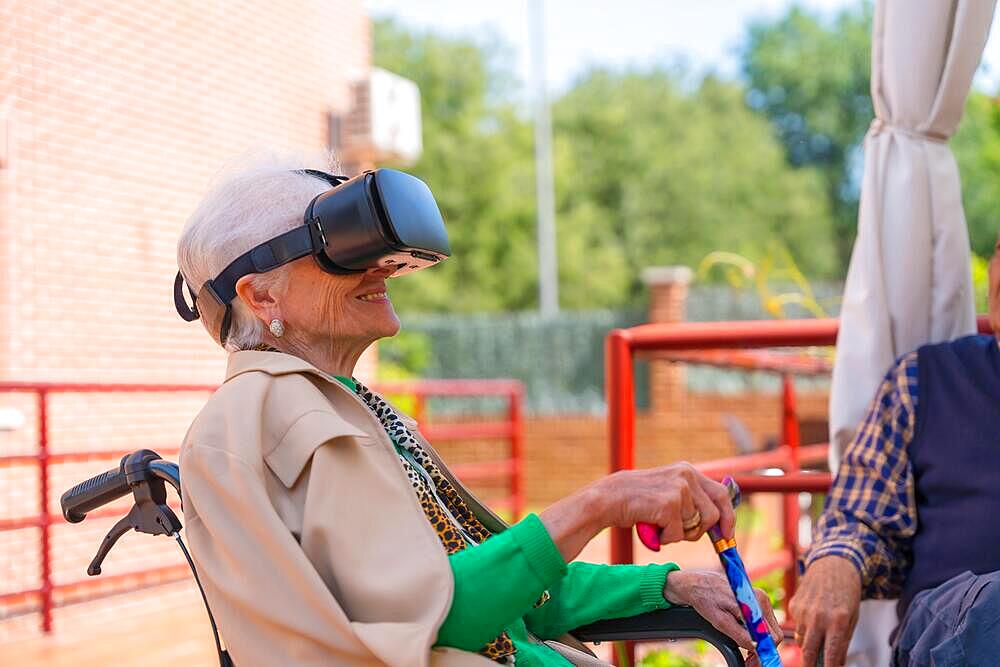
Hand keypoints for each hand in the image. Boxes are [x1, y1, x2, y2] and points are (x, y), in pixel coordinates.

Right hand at [539, 462, 734, 561]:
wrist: (607, 499)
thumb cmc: (637, 501)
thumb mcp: (667, 490)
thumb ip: (690, 498)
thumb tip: (718, 520)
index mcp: (687, 470)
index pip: (721, 494)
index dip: (728, 517)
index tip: (727, 535)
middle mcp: (686, 475)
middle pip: (713, 514)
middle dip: (703, 531)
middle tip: (687, 536)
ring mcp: (679, 489)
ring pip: (697, 527)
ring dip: (679, 534)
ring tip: (660, 526)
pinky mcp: (669, 504)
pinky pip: (678, 534)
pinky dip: (665, 538)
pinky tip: (651, 528)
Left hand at [664, 569, 781, 666]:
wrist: (696, 583)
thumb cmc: (705, 599)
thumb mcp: (720, 622)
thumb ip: (740, 635)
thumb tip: (757, 648)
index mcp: (755, 602)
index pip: (772, 636)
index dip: (764, 653)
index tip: (753, 663)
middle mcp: (761, 599)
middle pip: (773, 634)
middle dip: (763, 650)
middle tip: (748, 662)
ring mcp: (760, 599)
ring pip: (769, 630)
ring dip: (760, 644)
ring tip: (746, 655)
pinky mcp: (756, 601)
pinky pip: (763, 623)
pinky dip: (757, 635)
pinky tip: (746, 641)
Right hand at [788, 555, 861, 666]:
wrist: (833, 565)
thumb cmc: (846, 594)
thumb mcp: (851, 619)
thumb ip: (842, 642)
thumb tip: (835, 663)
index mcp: (838, 621)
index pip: (831, 655)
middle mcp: (818, 617)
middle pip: (808, 652)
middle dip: (809, 665)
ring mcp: (804, 611)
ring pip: (801, 640)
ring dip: (809, 644)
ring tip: (819, 632)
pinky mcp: (794, 605)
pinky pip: (797, 626)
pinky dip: (804, 628)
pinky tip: (813, 615)